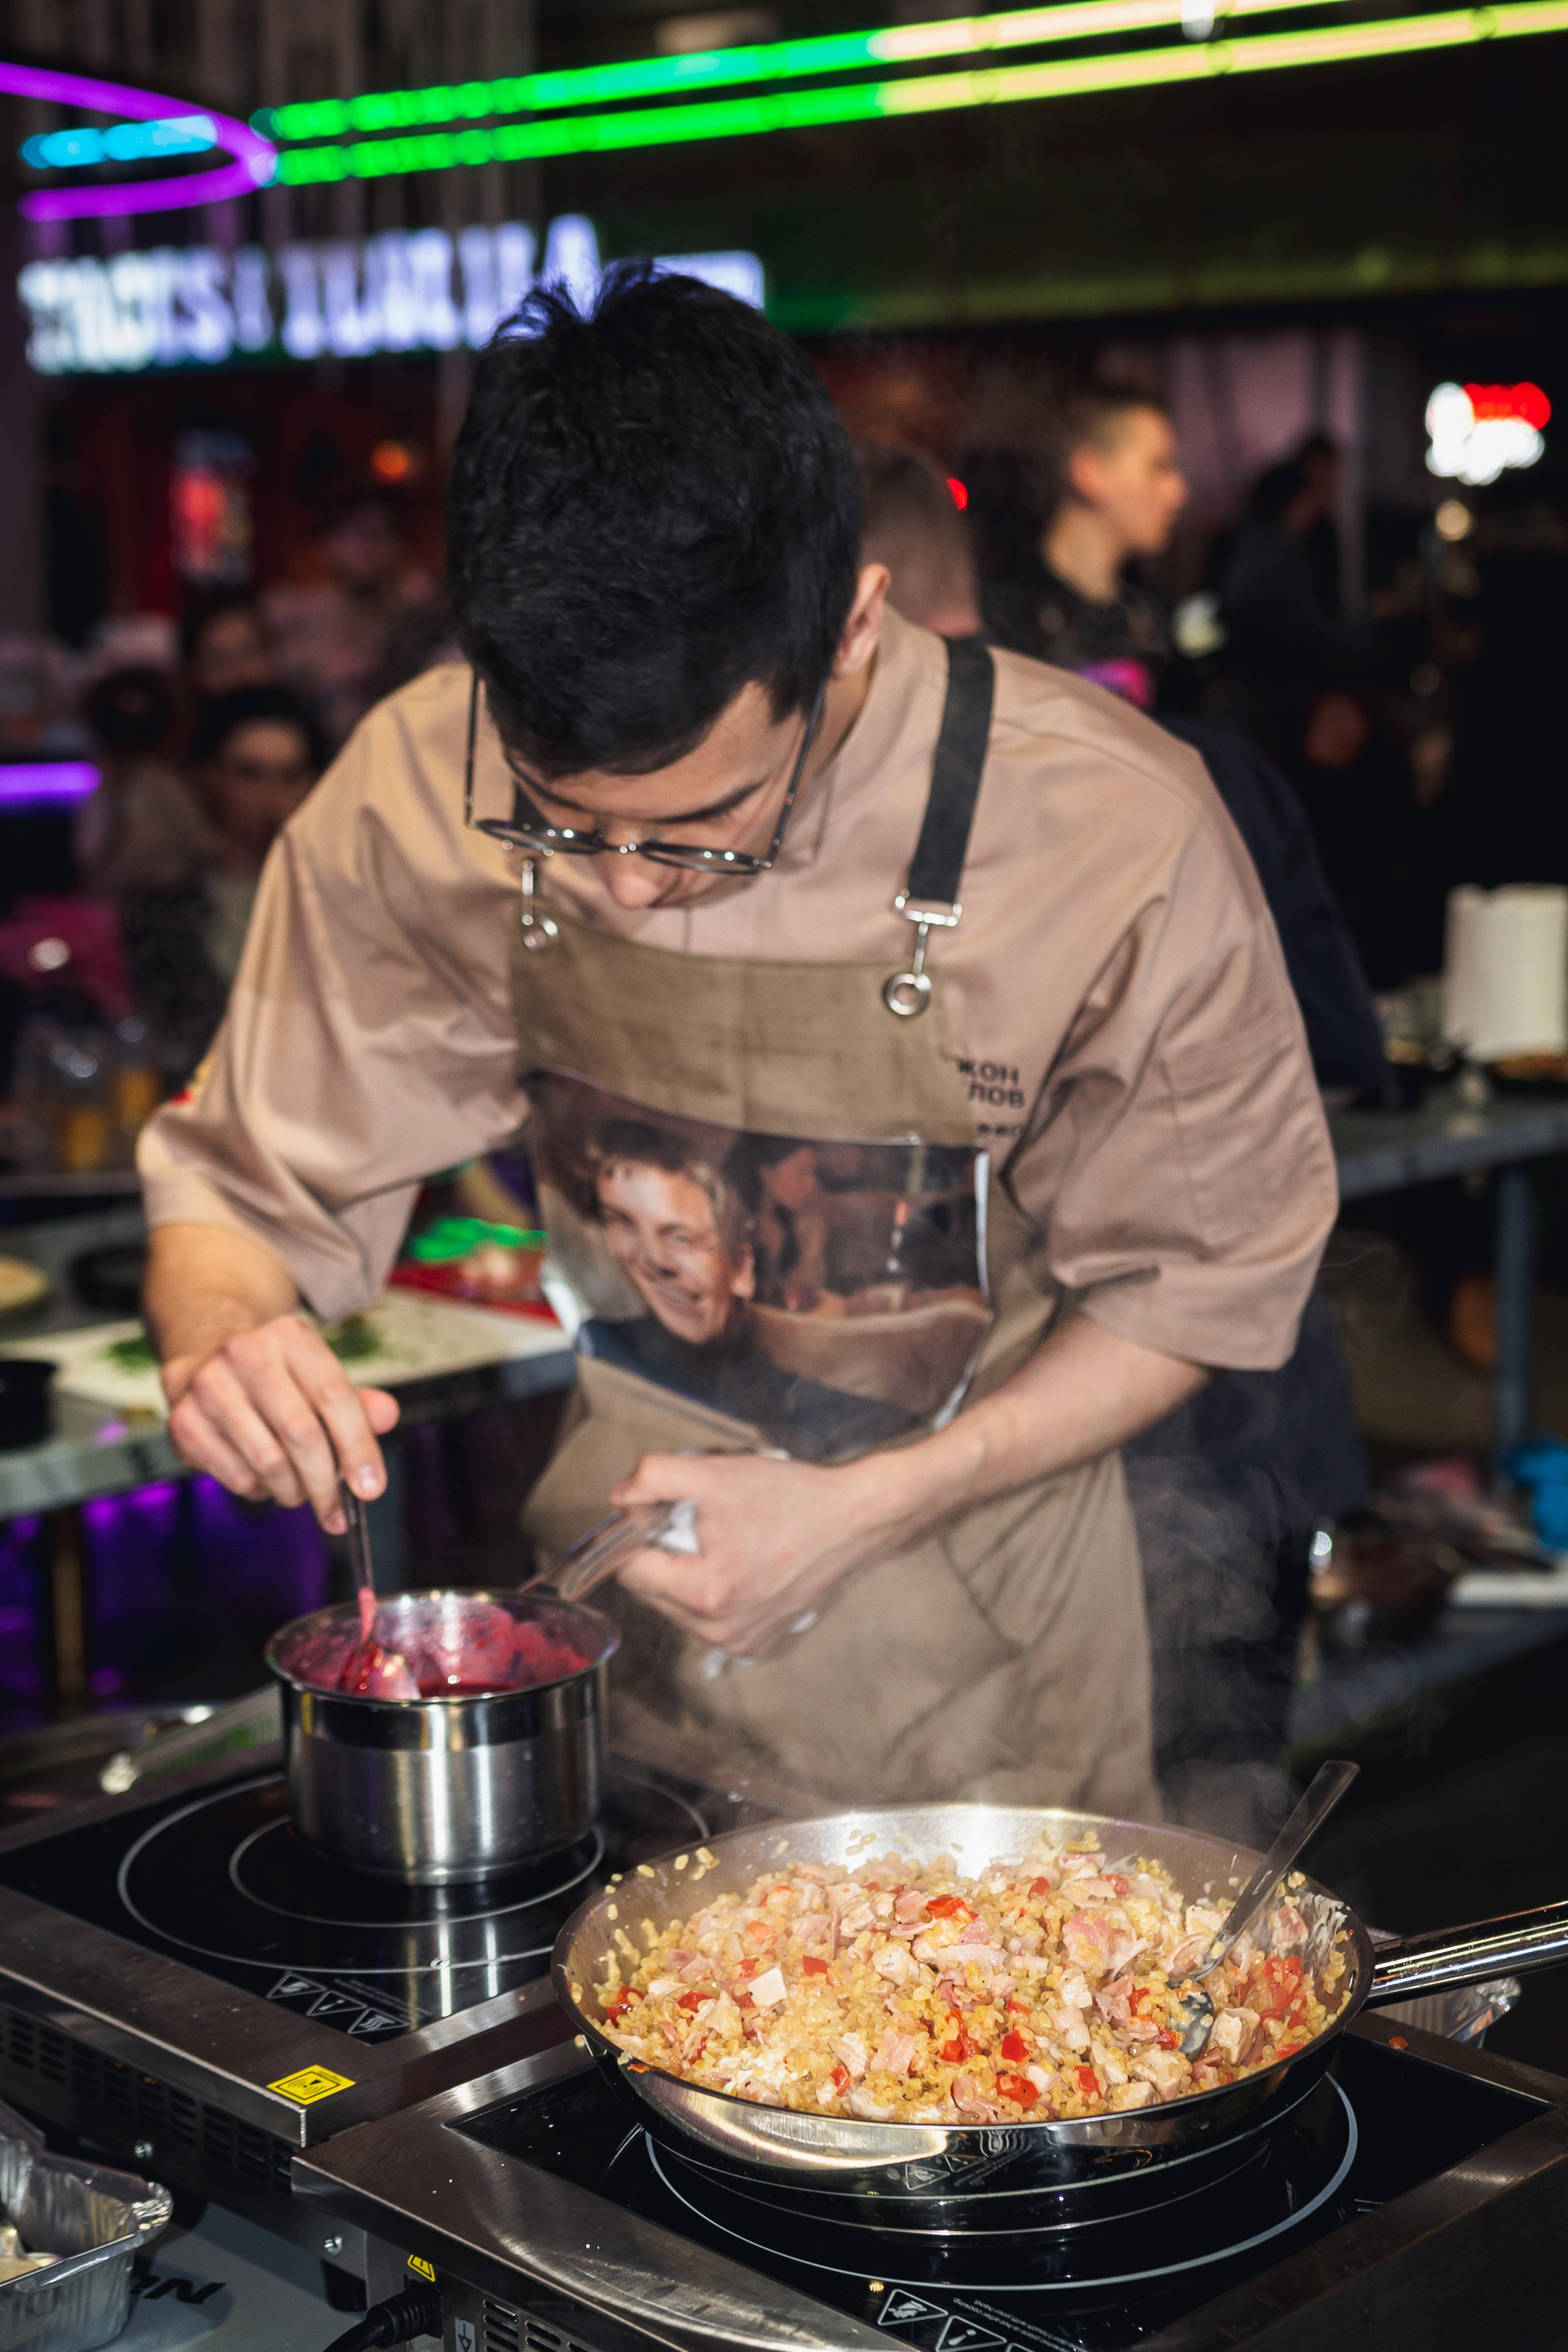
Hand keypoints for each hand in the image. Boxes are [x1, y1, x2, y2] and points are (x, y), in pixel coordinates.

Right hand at [162, 1312, 399, 1531]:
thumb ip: (359, 1403)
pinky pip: (235, 1476)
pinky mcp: (183, 1421)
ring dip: (292, 1491)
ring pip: (268, 1462)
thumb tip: (387, 1417)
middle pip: (301, 1433)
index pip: (334, 1396)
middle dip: (325, 1483)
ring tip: (300, 1493)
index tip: (371, 1489)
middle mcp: (245, 1353)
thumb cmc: (279, 1378)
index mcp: (290, 1336)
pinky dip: (259, 1490)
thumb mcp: (321, 1378)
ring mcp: (209, 1386)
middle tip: (336, 1512)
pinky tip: (264, 1482)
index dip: (358, 1447)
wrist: (206, 1358)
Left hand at [609, 1450, 887, 1655]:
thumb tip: (621, 1496)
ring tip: (724, 1541)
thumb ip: (656, 1477)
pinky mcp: (758, 1641)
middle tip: (702, 1522)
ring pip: (678, 1605)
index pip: (631, 1570)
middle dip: (664, 1553)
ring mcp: (741, 1640)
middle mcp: (720, 1630)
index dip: (639, 1533)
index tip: (663, 1511)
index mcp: (705, 1593)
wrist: (855, 1518)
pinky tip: (740, 1562)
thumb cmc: (794, 1498)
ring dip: (686, 1572)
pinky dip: (712, 1590)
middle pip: (652, 1590)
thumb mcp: (717, 1473)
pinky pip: (708, 1617)